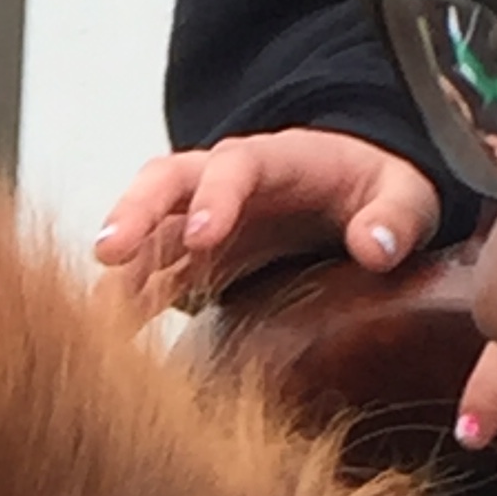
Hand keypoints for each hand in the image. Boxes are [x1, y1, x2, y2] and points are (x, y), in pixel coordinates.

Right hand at [94, 131, 441, 310]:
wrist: (347, 194)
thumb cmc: (372, 188)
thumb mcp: (402, 192)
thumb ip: (394, 215)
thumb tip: (375, 248)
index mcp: (277, 159)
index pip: (237, 166)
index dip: (216, 198)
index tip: (202, 235)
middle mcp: (225, 182)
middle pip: (166, 181)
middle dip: (136, 214)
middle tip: (110, 253)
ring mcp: (198, 218)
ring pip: (146, 230)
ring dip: (119, 266)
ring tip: (94, 309)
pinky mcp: (187, 258)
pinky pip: (147, 275)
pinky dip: (124, 302)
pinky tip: (107, 336)